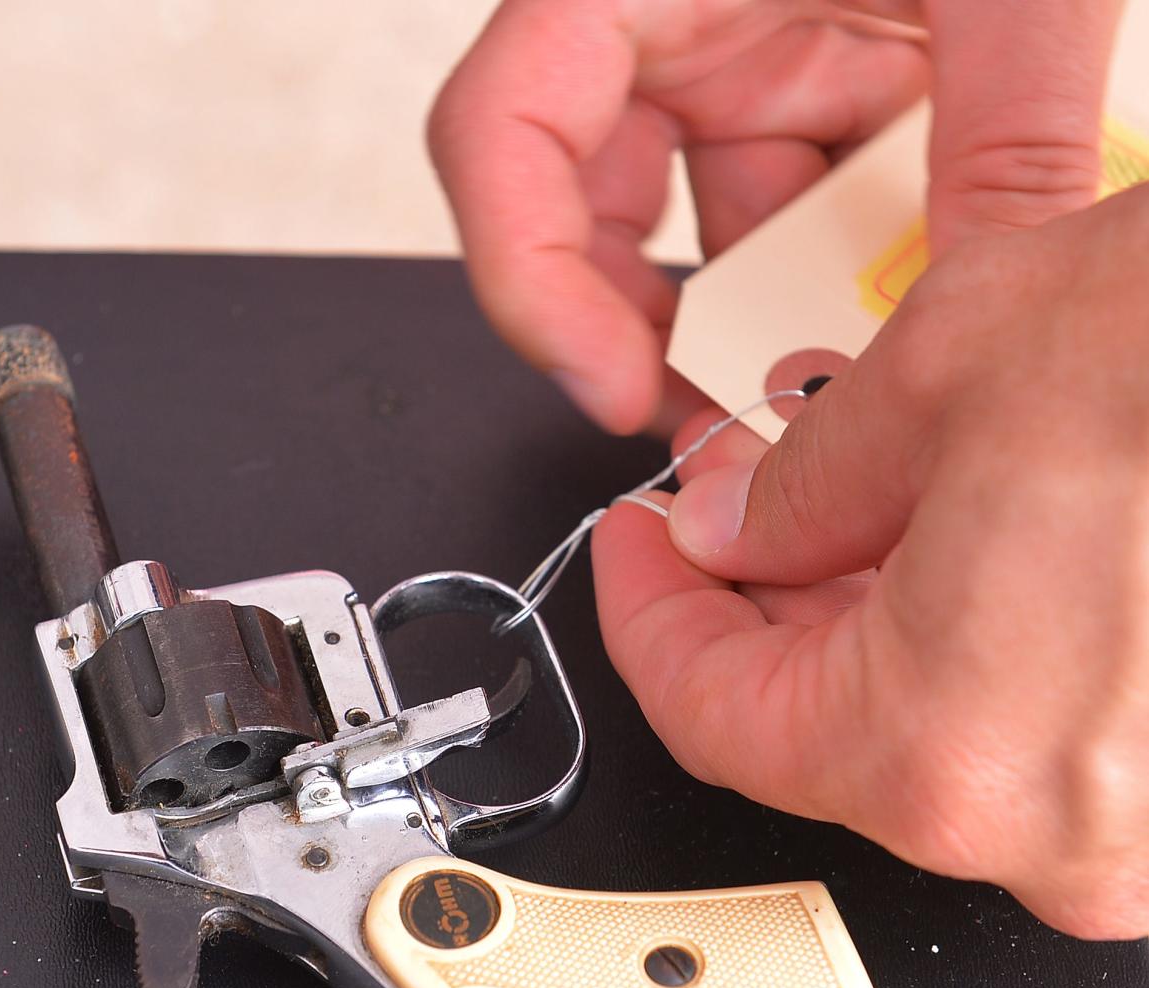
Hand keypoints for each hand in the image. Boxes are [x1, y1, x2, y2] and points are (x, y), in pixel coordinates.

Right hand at [429, 0, 1121, 432]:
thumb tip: (1002, 281)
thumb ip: (1012, 115)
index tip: (605, 382)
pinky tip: (875, 305)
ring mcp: (724, 63)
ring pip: (685, 240)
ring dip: (747, 322)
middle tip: (722, 420)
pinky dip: (813, 279)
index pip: (503, 132)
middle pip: (578, 218)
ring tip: (827, 375)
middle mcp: (661, 23)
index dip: (528, 281)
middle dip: (641, 337)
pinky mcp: (787, 92)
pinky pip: (770, 218)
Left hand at [593, 186, 1148, 938]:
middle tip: (736, 501)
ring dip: (864, 611)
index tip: (637, 553)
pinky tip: (960, 542)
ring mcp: (1139, 824)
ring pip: (928, 722)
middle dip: (756, 600)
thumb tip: (729, 530)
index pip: (709, 713)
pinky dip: (968, 636)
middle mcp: (1049, 829)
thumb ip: (799, 484)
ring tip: (852, 496)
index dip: (648, 616)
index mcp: (942, 750)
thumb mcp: (949, 373)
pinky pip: (1031, 721)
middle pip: (815, 723)